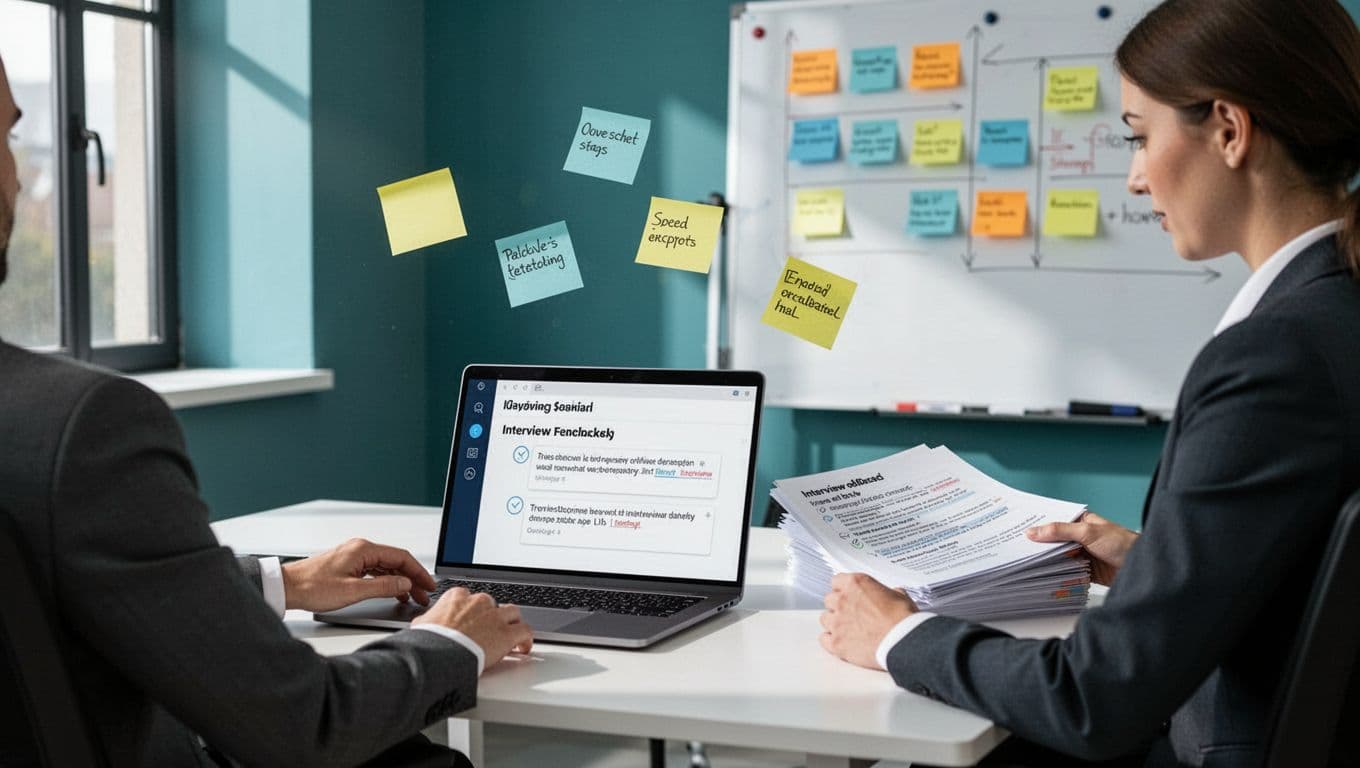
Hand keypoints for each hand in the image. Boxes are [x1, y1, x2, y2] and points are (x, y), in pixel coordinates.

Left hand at [281, 538, 436, 612]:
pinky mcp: (348, 565)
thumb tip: (405, 583)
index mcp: (364, 549)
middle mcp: (360, 549)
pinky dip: (387, 581)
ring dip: (401, 581)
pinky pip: (375, 570)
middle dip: (412, 578)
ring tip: (411, 597)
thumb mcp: (353, 591)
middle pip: (395, 561)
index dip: (418, 572)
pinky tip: (392, 592)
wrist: (287, 587)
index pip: (401, 557)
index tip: (428, 585)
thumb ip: (383, 586)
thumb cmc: (313, 587)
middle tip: (423, 594)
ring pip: (386, 566)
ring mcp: (354, 556)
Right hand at [413, 588, 533, 667]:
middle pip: (492, 605)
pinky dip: (526, 639)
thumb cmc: (430, 641)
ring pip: (512, 613)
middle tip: (489, 631)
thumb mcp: (421, 625)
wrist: (441, 653)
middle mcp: (479, 602)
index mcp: (457, 597)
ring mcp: (495, 617)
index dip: (473, 611)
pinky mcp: (508, 633)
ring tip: (510, 634)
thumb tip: (422, 624)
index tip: (473, 620)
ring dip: (512, 623)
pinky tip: (523, 647)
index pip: (470, 598)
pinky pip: (525, 631)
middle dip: (491, 617)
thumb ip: (427, 621)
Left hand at [820, 572, 915, 669]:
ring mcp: (836, 622)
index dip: (844, 589)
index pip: (837, 581)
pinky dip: (831, 641)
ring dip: (834, 623)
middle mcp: (841, 600)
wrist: (903, 641)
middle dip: (839, 606)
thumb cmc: (902, 619)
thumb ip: (887, 592)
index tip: (849, 595)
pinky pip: (824, 639)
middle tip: (852, 614)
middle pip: (829, 599)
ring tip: (849, 629)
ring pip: (825, 619)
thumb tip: (890, 595)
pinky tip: (842, 642)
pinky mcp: (836, 642)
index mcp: (855, 584)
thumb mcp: (899, 596)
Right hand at [1026, 511, 1138, 585]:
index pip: (1054, 522)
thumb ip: (1060, 531)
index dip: (1038, 526)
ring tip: (1028, 563)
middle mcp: (1080, 537)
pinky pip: (1066, 572)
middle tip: (1020, 548)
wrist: (1143, 567)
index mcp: (1081, 522)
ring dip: (1048, 561)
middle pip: (1054, 541)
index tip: (1019, 530)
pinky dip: (1058, 574)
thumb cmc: (1123, 543)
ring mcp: (1082, 554)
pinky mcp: (1085, 571)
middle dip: (1040, 546)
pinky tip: (1046, 575)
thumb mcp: (1088, 533)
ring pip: (1059, 557)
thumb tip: (1034, 531)